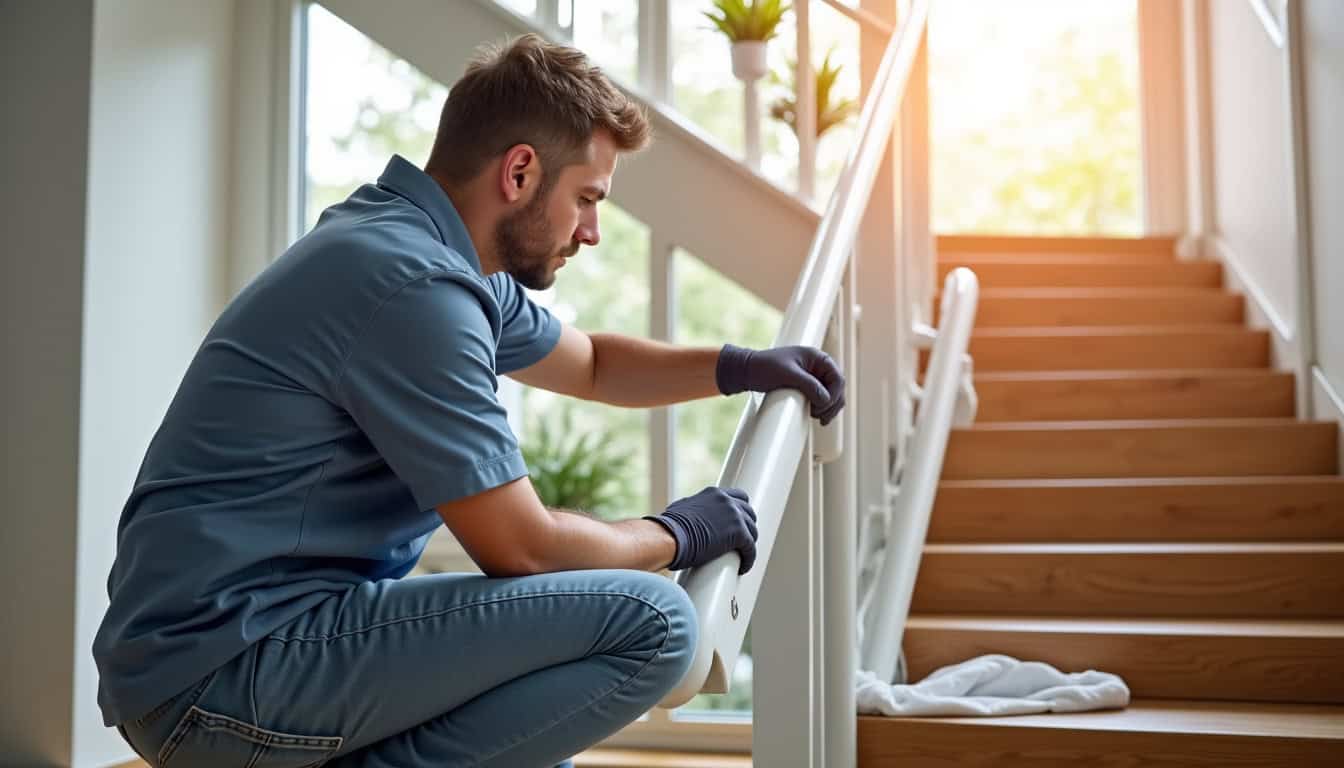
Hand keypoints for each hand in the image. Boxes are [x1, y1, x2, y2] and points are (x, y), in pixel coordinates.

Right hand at [644, 486, 758, 573]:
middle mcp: (727, 500)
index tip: (739, 522)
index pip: (738, 497)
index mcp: (714, 494)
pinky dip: (749, 558)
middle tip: (741, 540)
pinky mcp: (738, 533)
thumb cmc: (668, 528)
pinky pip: (750, 548)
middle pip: (749, 512)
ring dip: (748, 543)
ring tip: (742, 555)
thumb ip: (692, 510)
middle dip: (747, 526)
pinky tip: (743, 567)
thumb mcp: (682, 509)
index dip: (741, 511)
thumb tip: (688, 520)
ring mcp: (735, 515)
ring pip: (752, 531)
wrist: (669, 537)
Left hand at [716, 344, 845, 425]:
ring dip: (829, 409)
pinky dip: (823, 409)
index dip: (834, 395)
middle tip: (820, 418)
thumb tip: (826, 400)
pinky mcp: (806, 387)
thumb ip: (809, 385)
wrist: (747, 370)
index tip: (821, 407)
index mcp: (817, 357)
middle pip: (837, 389)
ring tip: (819, 419)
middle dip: (832, 404)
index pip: (837, 379)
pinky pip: (822, 399)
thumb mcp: (787, 375)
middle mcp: (818, 366)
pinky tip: (817, 417)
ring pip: (832, 396)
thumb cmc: (764, 367)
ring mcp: (813, 377)